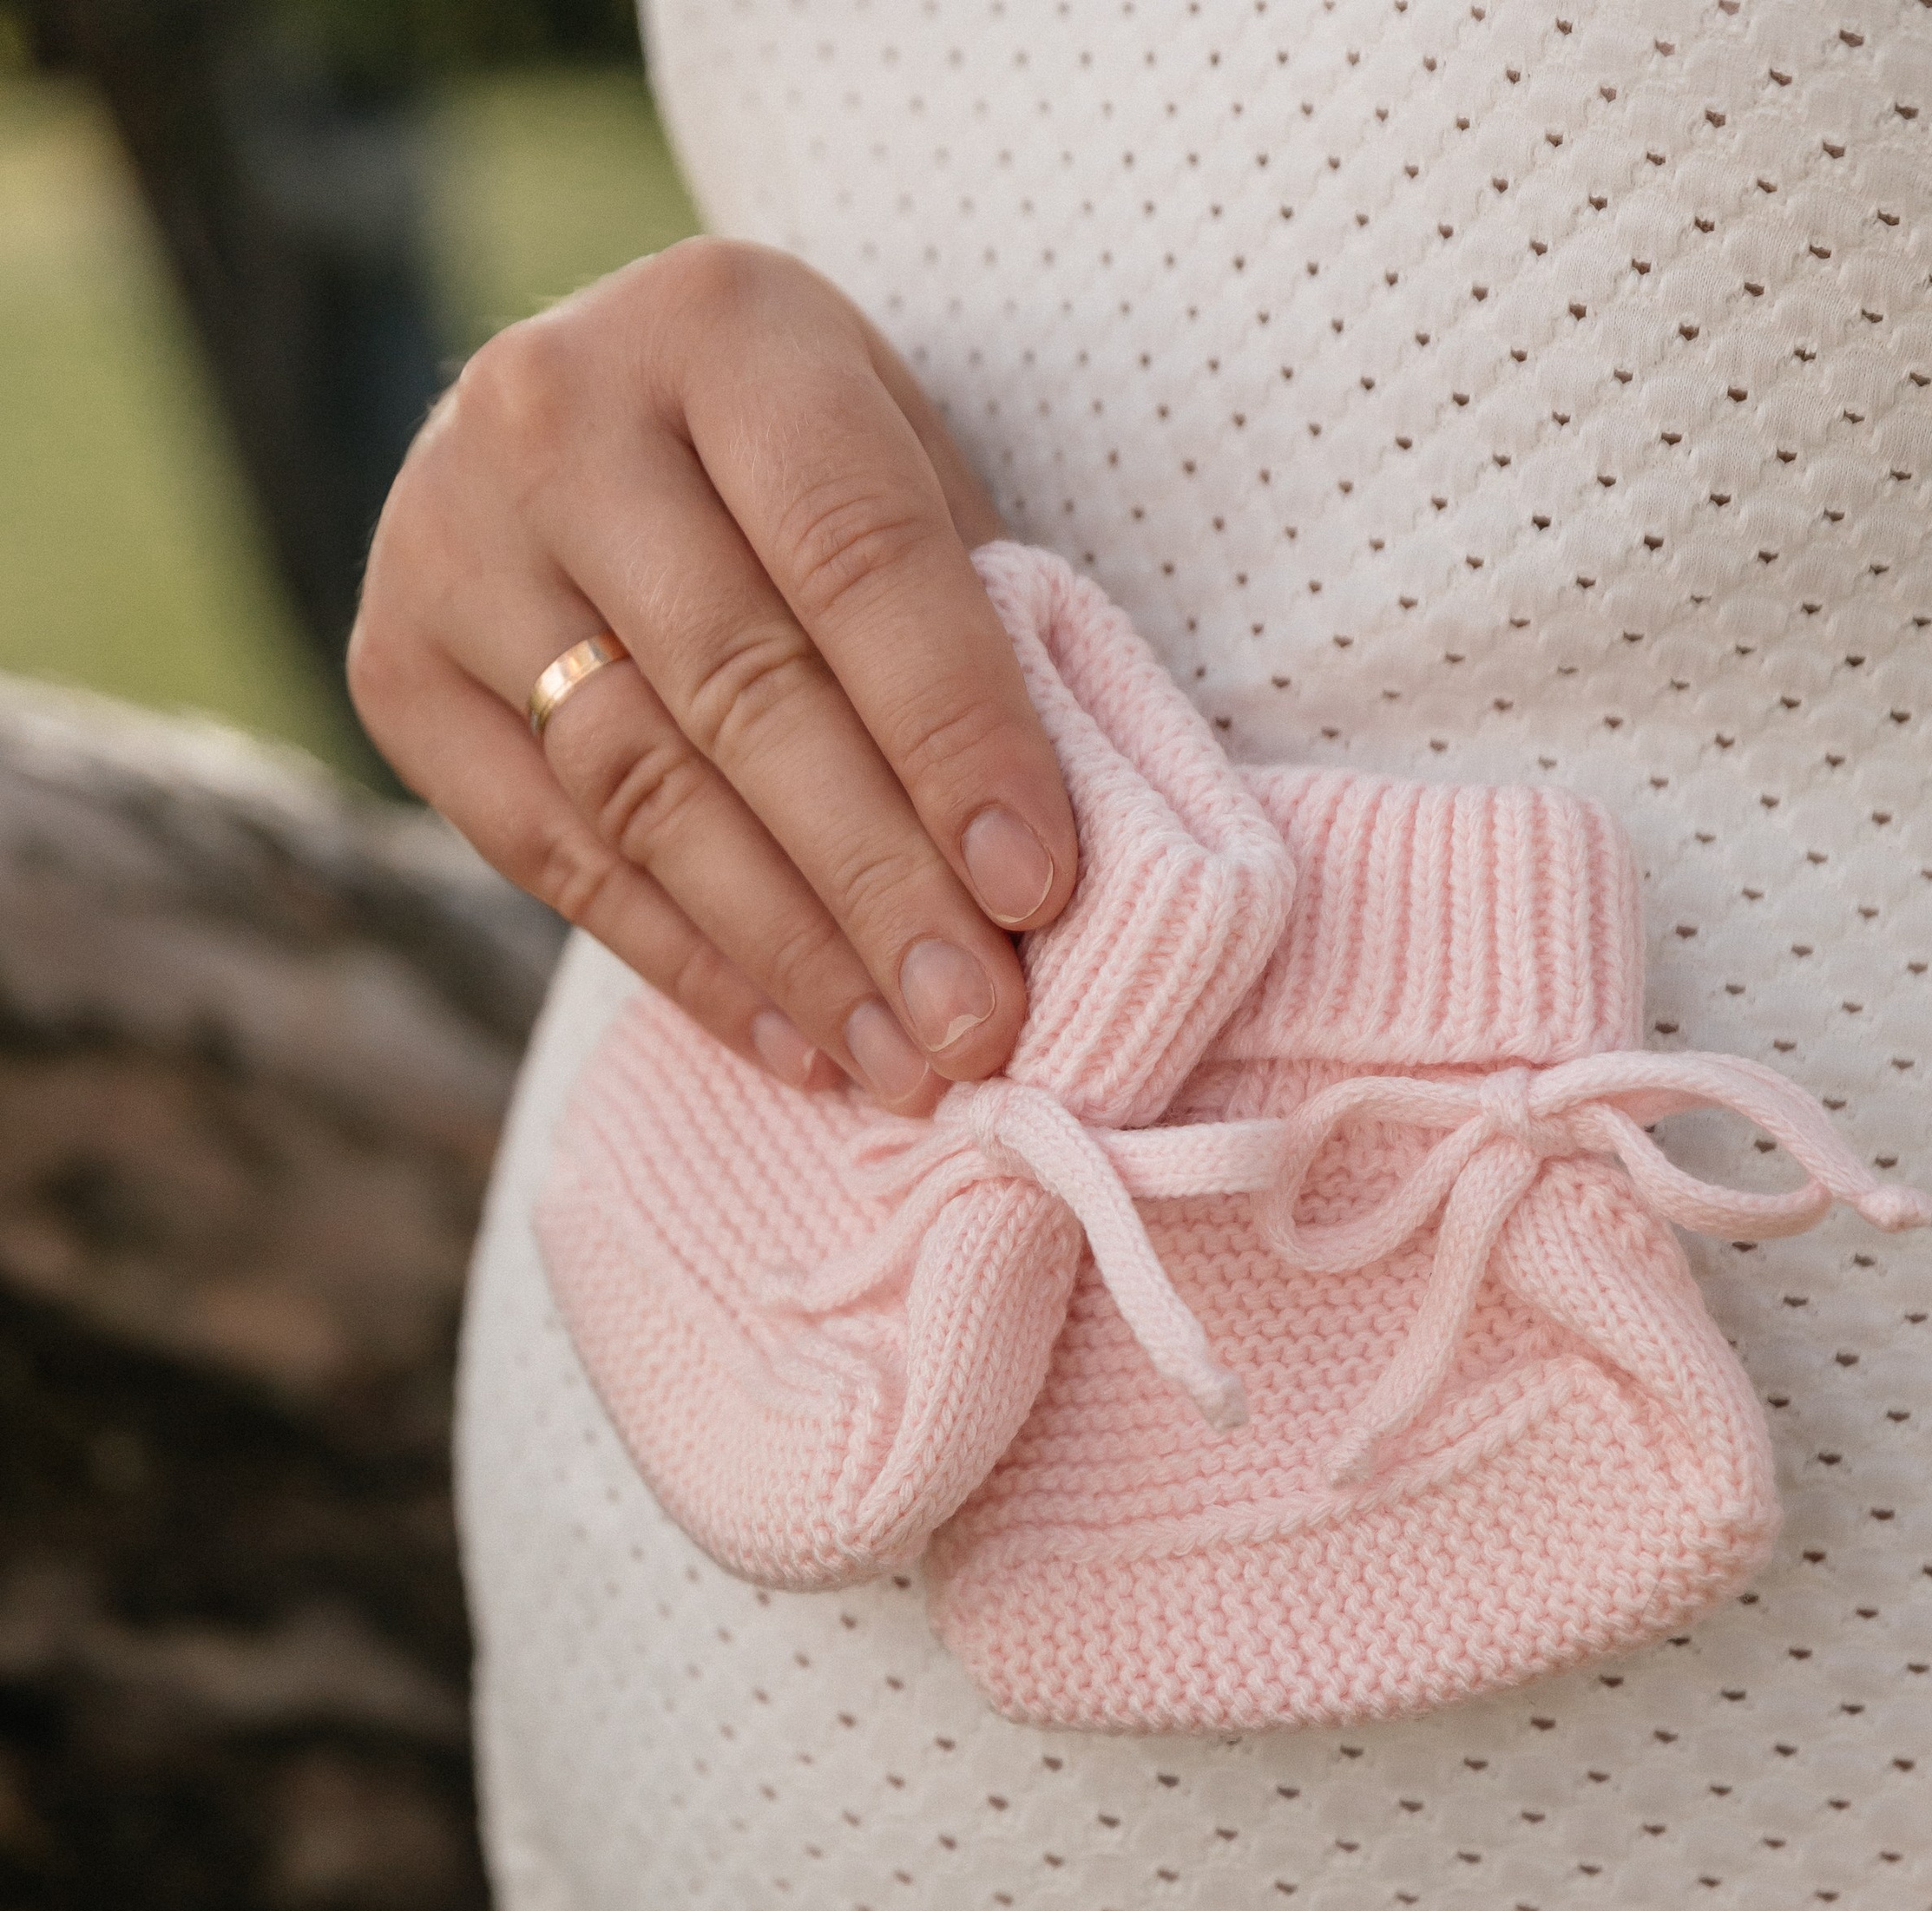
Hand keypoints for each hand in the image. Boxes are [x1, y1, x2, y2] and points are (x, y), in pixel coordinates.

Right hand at [348, 241, 1076, 1107]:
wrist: (586, 419)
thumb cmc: (799, 467)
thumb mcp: (901, 468)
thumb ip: (969, 625)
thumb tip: (1031, 880)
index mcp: (721, 328)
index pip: (856, 558)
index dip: (954, 736)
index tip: (1039, 888)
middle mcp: (555, 412)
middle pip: (743, 691)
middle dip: (878, 882)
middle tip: (976, 1022)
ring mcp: (449, 539)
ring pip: (643, 791)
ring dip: (790, 953)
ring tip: (904, 1061)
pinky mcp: (392, 667)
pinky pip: (556, 857)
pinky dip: (690, 965)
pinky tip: (798, 1043)